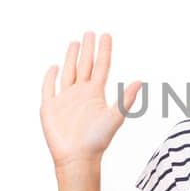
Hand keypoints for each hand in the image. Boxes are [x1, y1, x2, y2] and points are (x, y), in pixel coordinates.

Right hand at [40, 32, 142, 170]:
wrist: (77, 158)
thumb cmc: (97, 141)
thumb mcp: (114, 117)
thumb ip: (125, 99)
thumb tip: (140, 81)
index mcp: (96, 93)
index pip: (101, 66)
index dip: (104, 50)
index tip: (106, 35)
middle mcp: (81, 93)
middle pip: (84, 65)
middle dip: (87, 49)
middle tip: (90, 32)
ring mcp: (65, 99)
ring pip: (68, 72)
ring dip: (70, 57)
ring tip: (74, 42)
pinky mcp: (50, 107)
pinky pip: (49, 88)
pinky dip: (50, 77)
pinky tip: (53, 67)